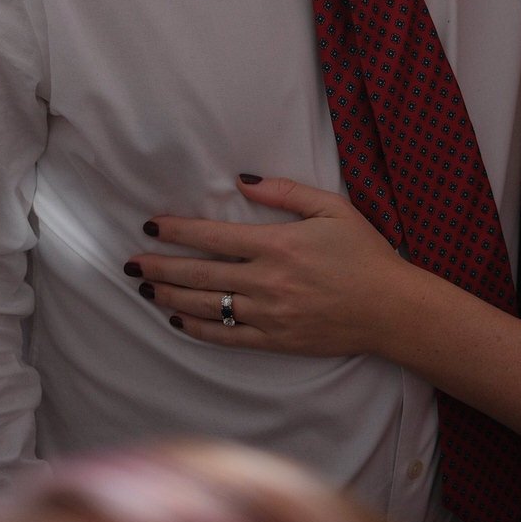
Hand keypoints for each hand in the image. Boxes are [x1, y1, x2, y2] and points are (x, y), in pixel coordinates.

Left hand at [131, 176, 422, 355]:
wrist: (391, 309)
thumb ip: (286, 192)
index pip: (213, 237)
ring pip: (206, 305)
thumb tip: (243, 181)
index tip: (150, 226)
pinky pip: (226, 336)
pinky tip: (178, 319)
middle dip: (160, 267)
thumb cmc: (365, 254)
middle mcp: (266, 281)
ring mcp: (268, 314)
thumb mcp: (333, 209)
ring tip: (145, 288)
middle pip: (199, 273)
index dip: (177, 231)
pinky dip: (197, 328)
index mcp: (277, 245)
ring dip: (170, 297)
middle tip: (130, 263)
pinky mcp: (274, 340)